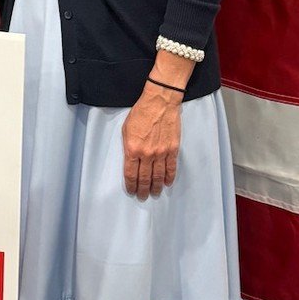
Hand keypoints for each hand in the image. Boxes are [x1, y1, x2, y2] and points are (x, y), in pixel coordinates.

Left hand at [121, 84, 180, 198]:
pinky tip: (167, 183)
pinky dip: (169, 178)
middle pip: (144, 178)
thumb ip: (128, 147)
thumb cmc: (141, 113)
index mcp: (132, 149)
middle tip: (143, 197)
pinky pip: (171, 168)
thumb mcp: (126, 129)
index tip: (132, 191)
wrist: (160, 102)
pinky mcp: (172, 149)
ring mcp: (161, 152)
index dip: (131, 185)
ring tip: (154, 194)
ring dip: (155, 187)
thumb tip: (131, 160)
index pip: (130, 174)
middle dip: (143, 190)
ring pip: (158, 176)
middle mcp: (146, 154)